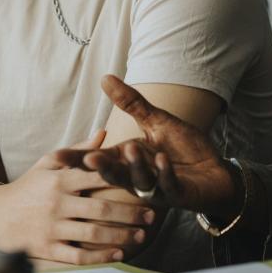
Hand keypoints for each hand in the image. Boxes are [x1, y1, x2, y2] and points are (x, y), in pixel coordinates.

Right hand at [0, 130, 155, 264]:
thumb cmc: (27, 187)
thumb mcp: (48, 163)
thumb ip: (78, 151)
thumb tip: (104, 133)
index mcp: (60, 179)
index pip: (97, 177)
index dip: (124, 179)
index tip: (146, 182)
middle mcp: (57, 203)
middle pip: (101, 208)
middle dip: (130, 212)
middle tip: (153, 215)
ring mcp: (52, 228)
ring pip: (93, 233)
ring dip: (121, 236)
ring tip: (142, 236)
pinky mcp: (47, 249)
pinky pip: (78, 256)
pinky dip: (100, 257)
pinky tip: (119, 255)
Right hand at [54, 76, 239, 219]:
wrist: (215, 170)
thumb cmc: (183, 148)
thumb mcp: (156, 121)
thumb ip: (131, 103)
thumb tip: (105, 77)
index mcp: (129, 159)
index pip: (100, 158)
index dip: (79, 159)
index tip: (56, 158)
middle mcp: (138, 176)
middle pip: (114, 174)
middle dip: (102, 167)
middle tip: (90, 158)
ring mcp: (157, 189)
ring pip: (140, 180)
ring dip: (136, 166)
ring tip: (131, 149)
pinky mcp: (178, 195)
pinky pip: (169, 185)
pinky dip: (165, 173)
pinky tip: (163, 159)